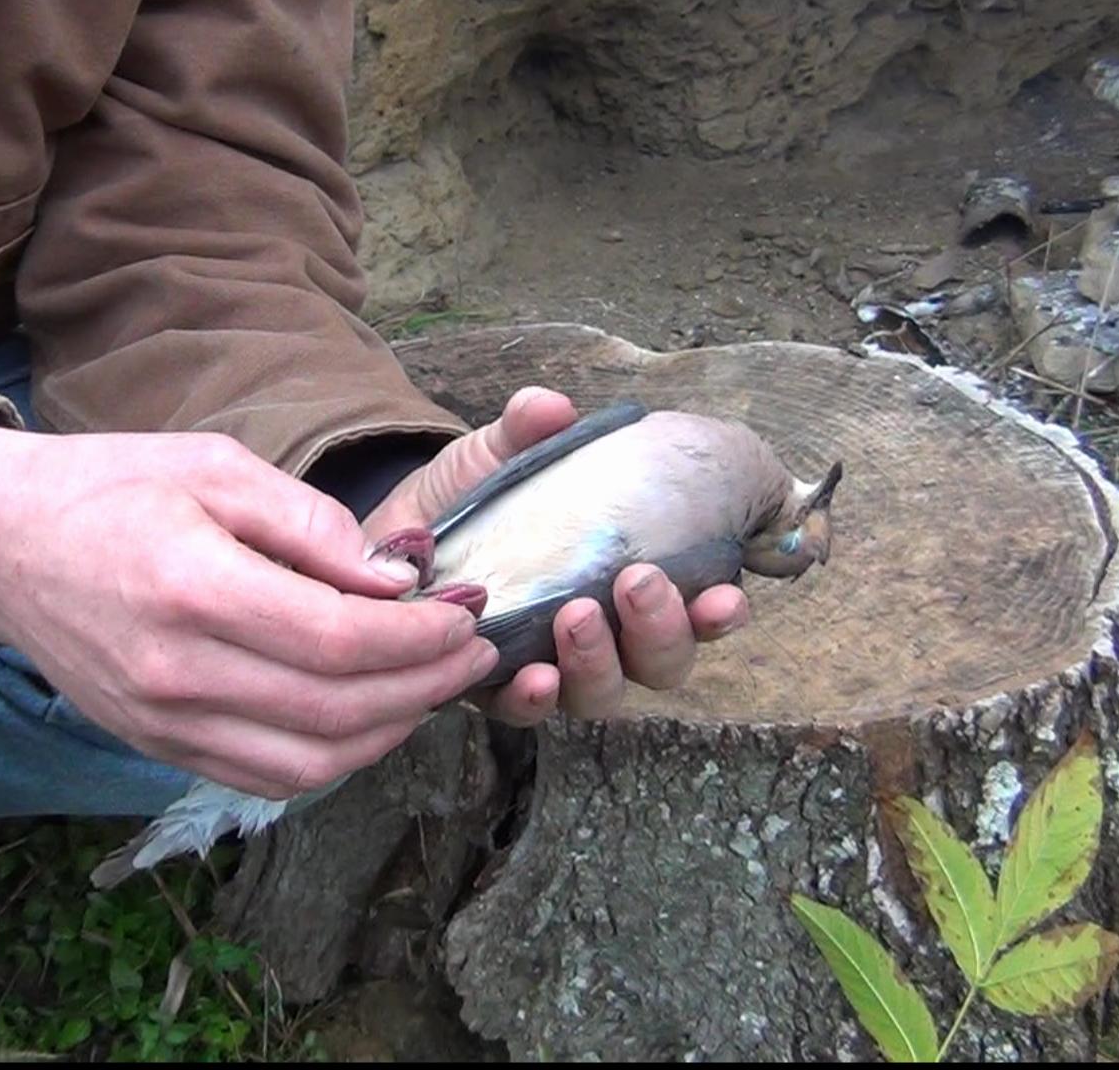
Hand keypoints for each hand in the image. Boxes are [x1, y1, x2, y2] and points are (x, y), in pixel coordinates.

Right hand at [0, 425, 497, 799]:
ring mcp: (162, 722)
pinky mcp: (155, 745)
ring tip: (431, 685)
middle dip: (427, 686)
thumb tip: (398, 578)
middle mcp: (175, 673)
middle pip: (338, 711)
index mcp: (193, 589)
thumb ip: (311, 523)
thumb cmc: (109, 487)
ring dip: (390, 731)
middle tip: (473, 653)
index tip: (466, 611)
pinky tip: (366, 716)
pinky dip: (332, 759)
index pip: (341, 642)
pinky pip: (266, 778)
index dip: (422, 637)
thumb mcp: (215, 466)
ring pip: (311, 763)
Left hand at [362, 387, 750, 724]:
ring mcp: (550, 667)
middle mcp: (602, 636)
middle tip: (639, 582)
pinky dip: (534, 698)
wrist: (392, 538)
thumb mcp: (497, 457)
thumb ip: (525, 432)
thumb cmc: (470, 501)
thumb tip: (552, 407)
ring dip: (599, 661)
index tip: (725, 594)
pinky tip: (535, 677)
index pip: (693, 611)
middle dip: (661, 630)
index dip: (717, 613)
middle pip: (658, 662)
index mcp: (627, 582)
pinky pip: (522, 710)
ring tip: (578, 617)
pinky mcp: (491, 687)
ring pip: (599, 693)